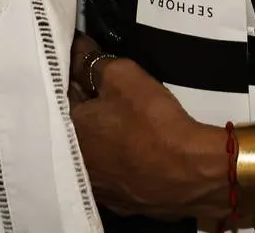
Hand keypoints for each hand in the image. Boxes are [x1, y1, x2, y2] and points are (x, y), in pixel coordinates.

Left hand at [68, 46, 225, 217]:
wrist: (192, 171)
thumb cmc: (152, 121)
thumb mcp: (123, 76)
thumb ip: (94, 63)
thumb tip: (78, 50)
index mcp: (69, 131)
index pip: (62, 93)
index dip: (78, 77)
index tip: (91, 67)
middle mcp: (77, 164)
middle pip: (77, 126)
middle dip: (88, 109)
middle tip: (111, 95)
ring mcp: (99, 189)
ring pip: (95, 153)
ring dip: (104, 138)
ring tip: (126, 125)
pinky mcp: (122, 204)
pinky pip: (115, 176)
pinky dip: (122, 163)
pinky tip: (138, 153)